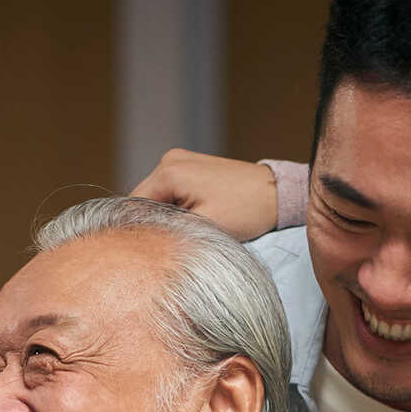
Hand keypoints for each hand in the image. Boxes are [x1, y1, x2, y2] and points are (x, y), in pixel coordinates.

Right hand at [129, 148, 278, 240]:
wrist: (276, 192)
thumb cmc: (247, 209)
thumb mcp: (204, 227)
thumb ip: (167, 231)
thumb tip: (143, 241)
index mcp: (169, 172)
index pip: (134, 207)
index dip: (137, 231)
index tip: (146, 251)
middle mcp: (170, 160)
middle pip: (143, 200)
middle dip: (152, 223)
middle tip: (165, 245)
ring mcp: (179, 160)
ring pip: (155, 197)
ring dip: (164, 215)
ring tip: (182, 231)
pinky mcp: (189, 165)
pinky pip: (169, 190)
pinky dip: (174, 206)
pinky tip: (189, 219)